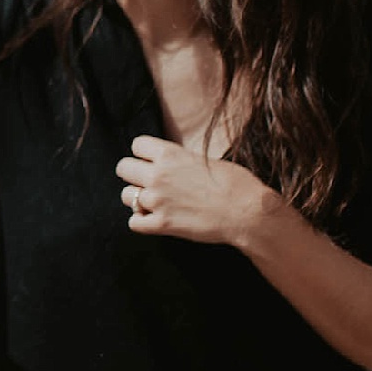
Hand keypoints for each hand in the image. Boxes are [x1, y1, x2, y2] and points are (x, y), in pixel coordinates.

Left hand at [114, 135, 277, 247]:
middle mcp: (158, 175)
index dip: (144, 154)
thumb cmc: (236, 184)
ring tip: (155, 203)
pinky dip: (141, 222)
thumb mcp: (206, 159)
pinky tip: (154, 220)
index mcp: (170, 155)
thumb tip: (170, 161)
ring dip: (137, 199)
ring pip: (126, 196)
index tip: (153, 161)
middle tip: (149, 182)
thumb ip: (181, 159)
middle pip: (123, 168)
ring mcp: (157, 201)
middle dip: (134, 174)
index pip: (137, 145)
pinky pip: (134, 223)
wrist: (248, 212)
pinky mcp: (162, 225)